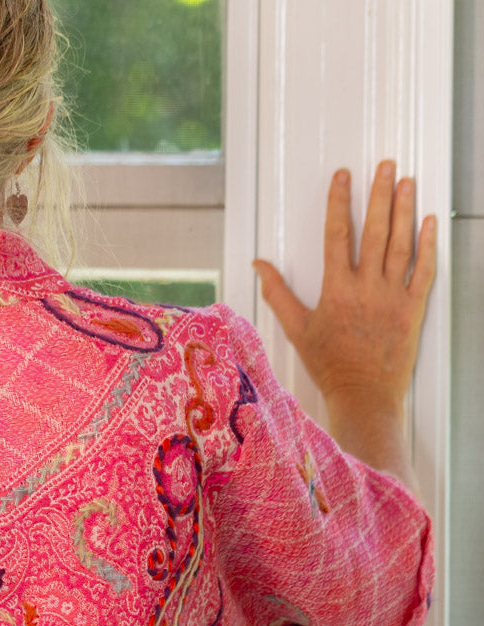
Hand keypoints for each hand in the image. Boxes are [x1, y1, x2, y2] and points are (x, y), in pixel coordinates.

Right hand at [253, 162, 436, 417]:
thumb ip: (278, 294)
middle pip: (375, 231)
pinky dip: (428, 245)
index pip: (338, 235)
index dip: (340, 202)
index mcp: (336, 290)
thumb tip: (259, 265)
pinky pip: (423, 271)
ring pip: (401, 244)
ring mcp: (392, 297)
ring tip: (407, 182)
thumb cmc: (329, 367)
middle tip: (385, 165)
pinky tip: (429, 222)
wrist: (363, 397)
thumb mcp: (297, 330)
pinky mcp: (412, 309)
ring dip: (405, 210)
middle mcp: (366, 288)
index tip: (343, 176)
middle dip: (380, 194)